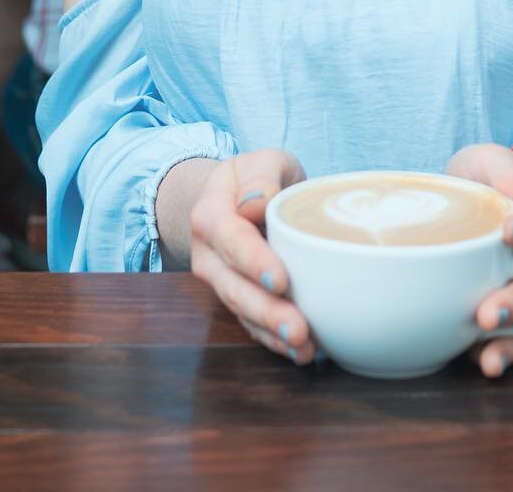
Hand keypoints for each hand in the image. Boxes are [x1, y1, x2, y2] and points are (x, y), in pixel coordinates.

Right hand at [186, 149, 315, 365]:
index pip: (230, 238)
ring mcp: (219, 280)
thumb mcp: (262, 161)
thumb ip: (262, 176)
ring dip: (270, 333)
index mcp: (210, 213)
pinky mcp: (236, 298)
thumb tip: (256, 203)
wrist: (234, 195)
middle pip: (233, 286)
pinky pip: (250, 324)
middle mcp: (208, 253)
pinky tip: (299, 352)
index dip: (253, 261)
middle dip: (265, 311)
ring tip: (303, 348)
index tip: (280, 280)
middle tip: (298, 329)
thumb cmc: (257, 177)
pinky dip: (272, 340)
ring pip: (241, 311)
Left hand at [445, 142, 512, 378]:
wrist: (466, 195)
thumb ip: (506, 169)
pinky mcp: (496, 313)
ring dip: (510, 340)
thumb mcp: (489, 160)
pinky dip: (491, 353)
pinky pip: (503, 338)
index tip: (509, 229)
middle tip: (490, 313)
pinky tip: (474, 361)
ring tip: (488, 358)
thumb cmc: (484, 178)